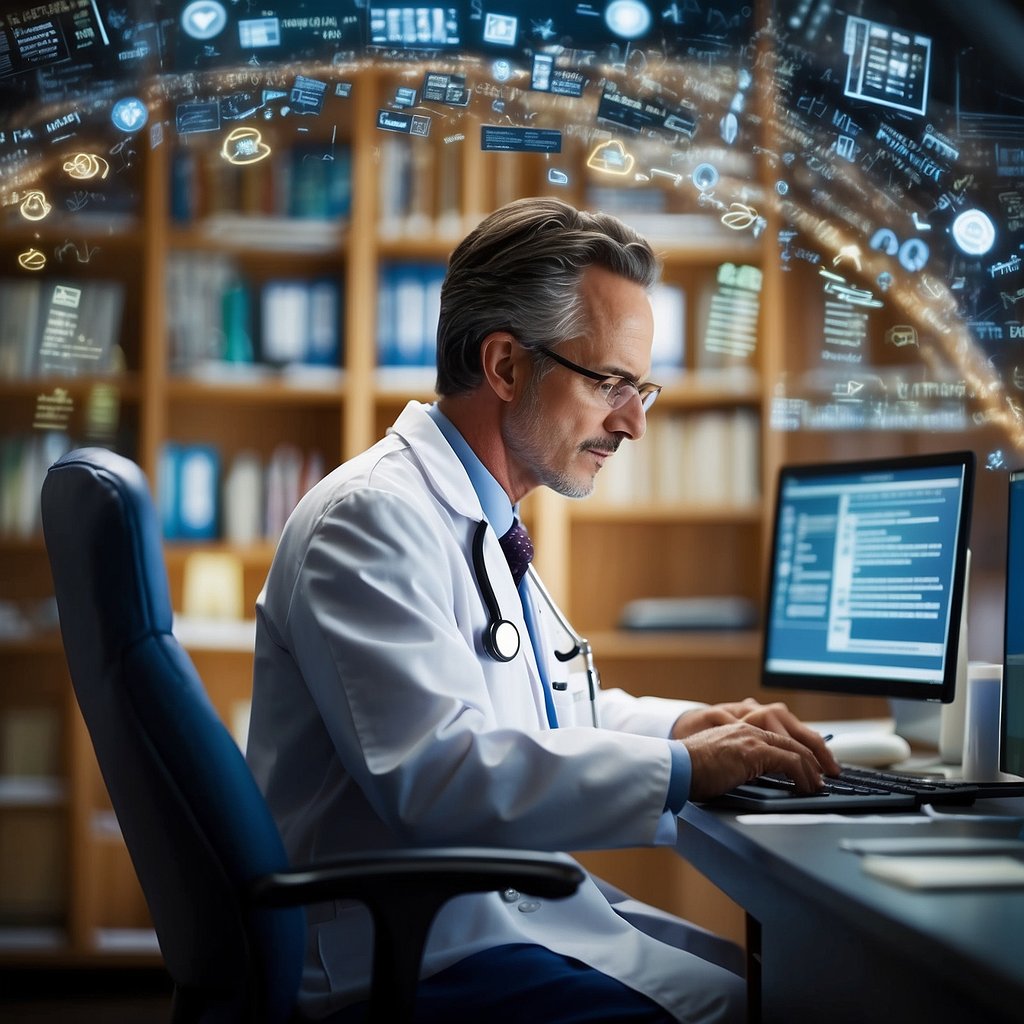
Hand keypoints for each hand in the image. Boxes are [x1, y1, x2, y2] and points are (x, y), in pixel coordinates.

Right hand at [682, 721, 830, 801]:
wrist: (676, 767)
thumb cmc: (692, 769)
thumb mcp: (721, 760)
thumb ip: (739, 761)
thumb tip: (754, 776)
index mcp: (742, 729)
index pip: (781, 736)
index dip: (802, 750)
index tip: (814, 765)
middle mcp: (750, 729)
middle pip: (795, 739)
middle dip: (817, 757)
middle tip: (828, 774)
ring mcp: (752, 738)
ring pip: (796, 749)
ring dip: (813, 769)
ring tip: (819, 784)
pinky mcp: (753, 752)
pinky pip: (789, 761)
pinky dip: (803, 776)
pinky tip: (807, 787)